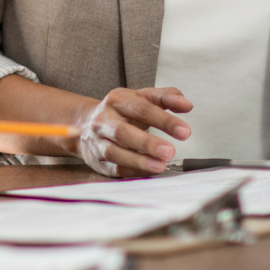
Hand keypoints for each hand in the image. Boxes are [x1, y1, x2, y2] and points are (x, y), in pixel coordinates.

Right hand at [73, 87, 192, 176]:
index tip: (185, 132)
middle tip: (169, 151)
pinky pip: (114, 168)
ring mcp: (98, 141)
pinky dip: (132, 171)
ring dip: (138, 161)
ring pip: (115, 152)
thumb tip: (186, 105)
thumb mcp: (141, 97)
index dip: (164, 121)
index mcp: (117, 100)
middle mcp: (104, 120)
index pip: (142, 109)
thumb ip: (166, 97)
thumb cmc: (120, 111)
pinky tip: (149, 172)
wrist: (83, 124)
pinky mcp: (98, 160)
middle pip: (123, 132)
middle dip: (147, 143)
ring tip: (160, 165)